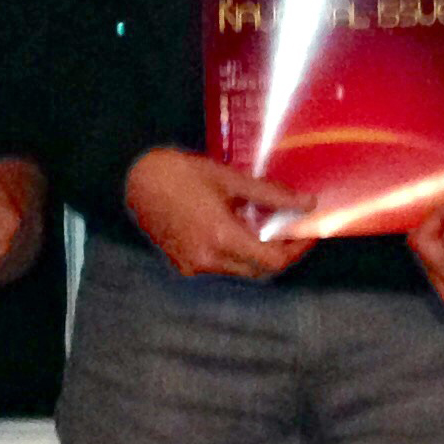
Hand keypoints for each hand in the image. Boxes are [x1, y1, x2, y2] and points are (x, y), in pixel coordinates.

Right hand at [124, 147, 314, 278]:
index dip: (297, 249)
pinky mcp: (183, 264)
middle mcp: (207, 260)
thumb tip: (307, 203)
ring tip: (264, 224)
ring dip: (257, 253)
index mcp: (220, 238)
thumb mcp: (229, 179)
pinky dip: (235, 252)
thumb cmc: (180, 173)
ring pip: (240, 270)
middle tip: (292, 228)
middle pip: (259, 269)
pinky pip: (220, 266)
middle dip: (280, 252)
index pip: (273, 260)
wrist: (135, 180)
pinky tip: (236, 228)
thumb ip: (271, 195)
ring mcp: (193, 266)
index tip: (308, 232)